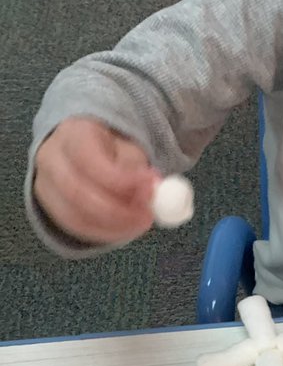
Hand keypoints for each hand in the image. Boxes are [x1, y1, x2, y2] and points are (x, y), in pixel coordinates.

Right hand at [33, 117, 158, 243]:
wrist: (82, 150)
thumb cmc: (110, 148)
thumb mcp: (127, 147)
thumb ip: (138, 168)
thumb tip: (154, 187)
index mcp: (73, 133)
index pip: (90, 160)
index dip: (121, 180)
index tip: (152, 188)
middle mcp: (51, 158)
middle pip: (77, 193)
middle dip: (118, 211)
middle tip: (148, 216)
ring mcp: (45, 185)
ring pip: (76, 217)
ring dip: (115, 225)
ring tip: (141, 219)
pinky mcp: (50, 208)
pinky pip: (78, 229)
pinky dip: (106, 233)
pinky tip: (126, 225)